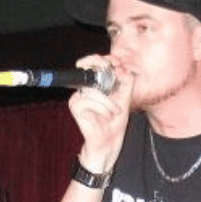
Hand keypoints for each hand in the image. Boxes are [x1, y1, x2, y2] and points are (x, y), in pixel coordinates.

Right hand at [69, 55, 133, 173]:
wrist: (109, 142)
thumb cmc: (114, 122)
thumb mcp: (125, 98)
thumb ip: (125, 81)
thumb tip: (121, 67)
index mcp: (94, 85)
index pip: (92, 63)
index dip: (101, 59)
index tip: (116, 63)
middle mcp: (84, 89)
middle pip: (89, 67)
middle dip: (103, 68)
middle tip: (115, 76)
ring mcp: (78, 97)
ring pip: (94, 88)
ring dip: (109, 102)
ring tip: (114, 112)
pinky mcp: (75, 106)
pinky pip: (90, 100)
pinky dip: (103, 108)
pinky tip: (107, 117)